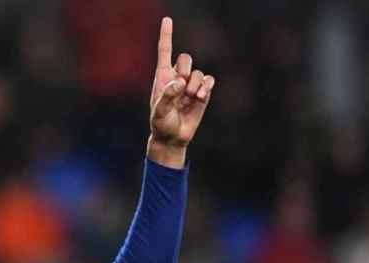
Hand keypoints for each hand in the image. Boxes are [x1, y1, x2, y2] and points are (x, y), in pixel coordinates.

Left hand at [148, 17, 214, 164]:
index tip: (166, 19)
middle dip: (186, 70)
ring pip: (199, 72)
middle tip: (181, 89)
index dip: (166, 35)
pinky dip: (206, 87)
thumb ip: (167, 96)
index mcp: (162, 77)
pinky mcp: (202, 92)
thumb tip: (179, 82)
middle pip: (186, 58)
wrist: (173, 136)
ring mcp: (190, 84)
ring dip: (196, 85)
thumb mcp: (159, 111)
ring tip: (191, 99)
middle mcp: (177, 77)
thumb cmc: (161, 123)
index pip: (164, 51)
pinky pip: (209, 81)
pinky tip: (200, 98)